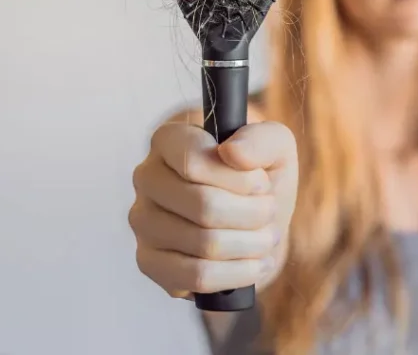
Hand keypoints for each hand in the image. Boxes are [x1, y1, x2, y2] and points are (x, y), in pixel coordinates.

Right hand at [128, 114, 297, 298]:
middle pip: (204, 206)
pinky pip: (196, 276)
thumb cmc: (259, 172)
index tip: (262, 183)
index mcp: (169, 141)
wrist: (253, 214)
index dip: (241, 179)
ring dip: (251, 244)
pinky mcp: (149, 262)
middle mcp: (147, 179)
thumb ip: (260, 139)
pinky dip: (237, 274)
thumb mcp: (274, 144)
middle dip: (253, 214)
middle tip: (270, 211)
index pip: (194, 162)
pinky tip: (255, 263)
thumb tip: (232, 153)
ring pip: (204, 244)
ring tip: (266, 237)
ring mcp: (143, 222)